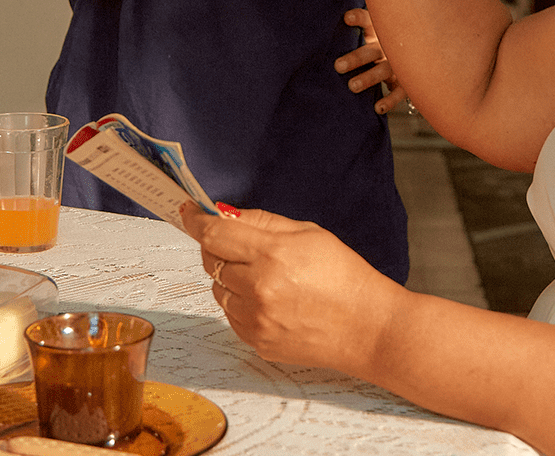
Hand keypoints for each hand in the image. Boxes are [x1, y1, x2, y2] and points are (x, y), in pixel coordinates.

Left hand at [181, 203, 401, 370]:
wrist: (366, 326)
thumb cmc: (344, 276)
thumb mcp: (309, 232)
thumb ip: (263, 221)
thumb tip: (225, 213)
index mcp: (272, 255)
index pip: (215, 234)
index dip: (196, 221)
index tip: (188, 212)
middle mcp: (258, 289)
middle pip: (211, 260)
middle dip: (217, 247)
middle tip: (236, 243)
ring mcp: (255, 319)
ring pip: (218, 289)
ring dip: (229, 277)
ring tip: (264, 275)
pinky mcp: (256, 342)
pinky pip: (231, 315)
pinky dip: (240, 302)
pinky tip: (269, 298)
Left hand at [337, 8, 410, 113]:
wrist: (413, 53)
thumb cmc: (379, 43)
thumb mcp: (369, 32)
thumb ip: (352, 29)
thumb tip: (330, 23)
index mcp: (377, 31)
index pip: (368, 21)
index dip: (358, 18)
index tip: (347, 18)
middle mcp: (387, 47)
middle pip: (371, 51)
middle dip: (355, 58)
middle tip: (338, 66)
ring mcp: (398, 64)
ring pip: (383, 71)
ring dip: (368, 78)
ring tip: (352, 86)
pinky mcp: (405, 82)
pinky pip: (399, 92)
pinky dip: (390, 100)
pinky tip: (378, 108)